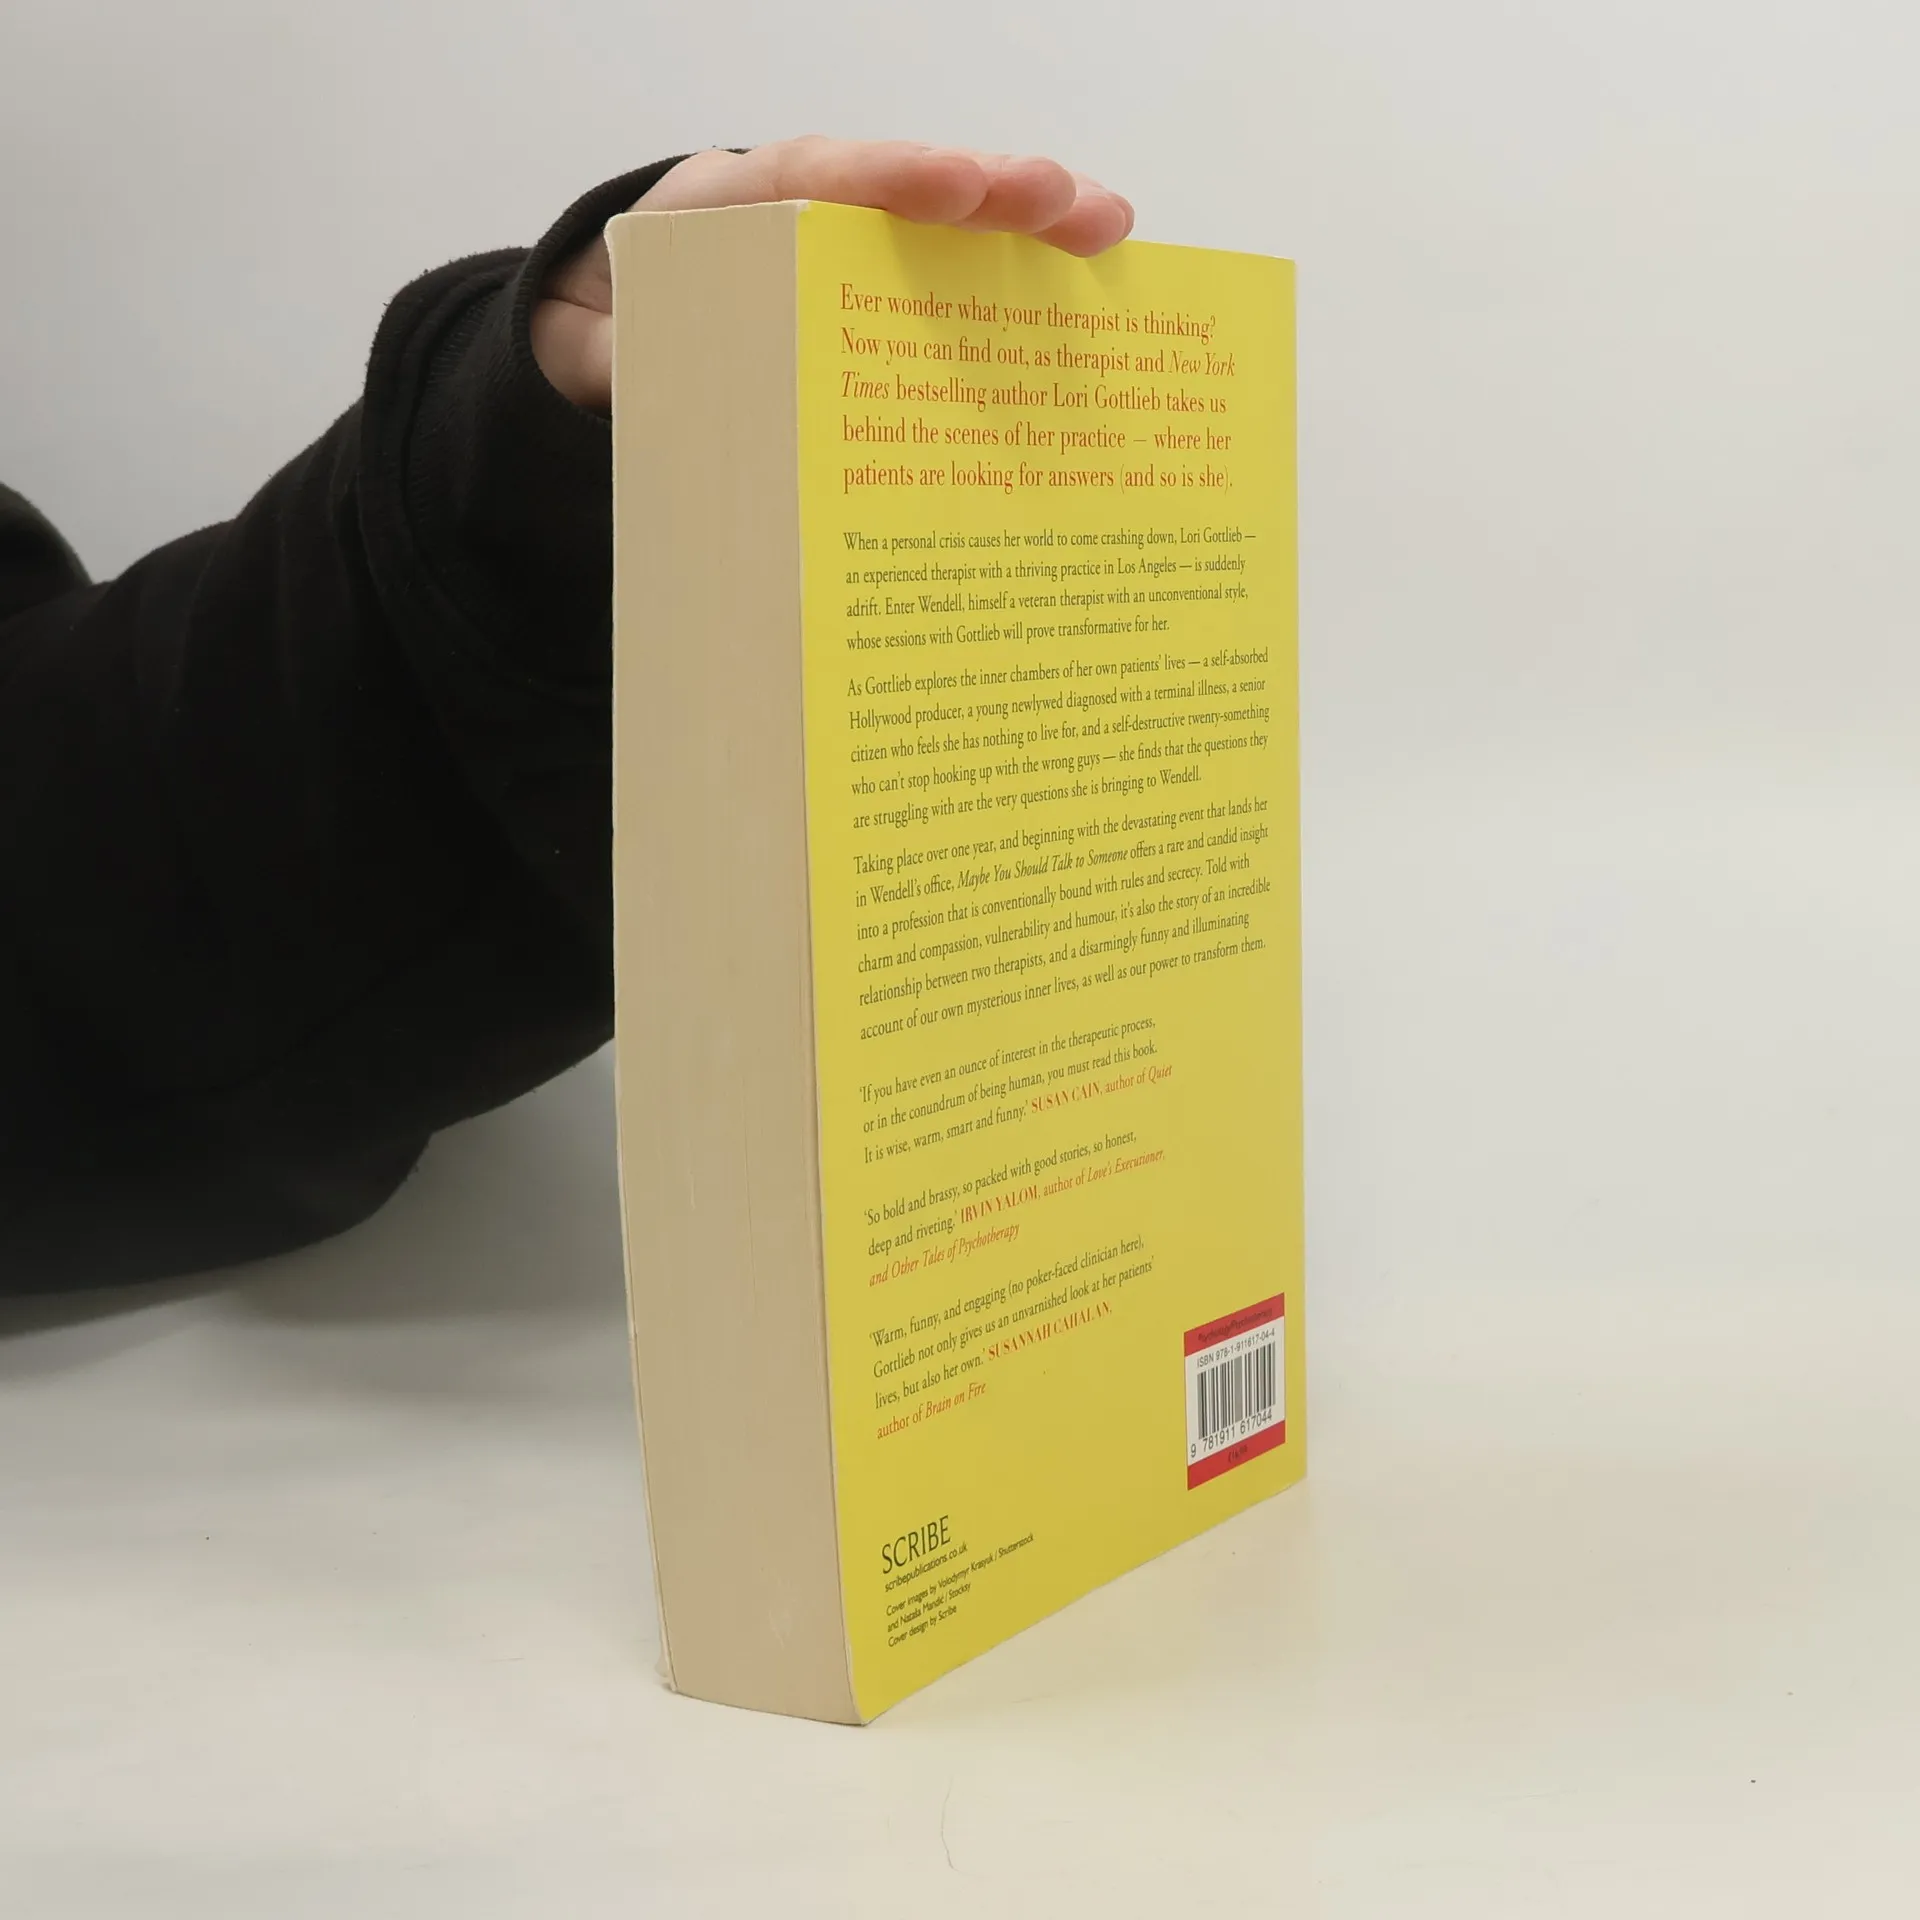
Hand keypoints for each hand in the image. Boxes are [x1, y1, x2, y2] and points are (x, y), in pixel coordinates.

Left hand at [531, 137, 1134, 410]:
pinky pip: (954, 280)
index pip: (812, 179)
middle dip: (990, 190)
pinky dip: (1018, 286)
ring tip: (1107, 229)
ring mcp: (850, 249)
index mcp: (730, 216)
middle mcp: (804, 216)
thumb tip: (669, 406)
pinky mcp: (880, 296)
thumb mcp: (609, 359)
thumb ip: (633, 373)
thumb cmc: (625, 343)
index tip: (953, 189)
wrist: (608, 332)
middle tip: (1069, 204)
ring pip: (944, 224)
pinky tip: (1085, 298)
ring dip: (1029, 226)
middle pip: (906, 188)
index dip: (886, 180)